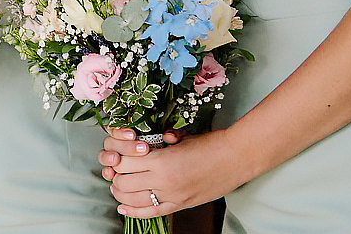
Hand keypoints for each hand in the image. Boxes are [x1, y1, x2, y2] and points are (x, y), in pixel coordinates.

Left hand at [101, 127, 237, 218]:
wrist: (235, 159)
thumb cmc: (209, 144)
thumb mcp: (178, 138)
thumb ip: (157, 141)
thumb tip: (141, 143)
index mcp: (161, 160)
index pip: (123, 163)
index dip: (116, 157)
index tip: (117, 153)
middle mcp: (163, 181)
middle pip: (123, 182)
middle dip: (115, 175)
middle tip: (115, 169)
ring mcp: (172, 196)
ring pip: (132, 200)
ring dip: (120, 192)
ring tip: (117, 185)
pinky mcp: (181, 206)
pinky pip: (151, 213)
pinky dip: (133, 211)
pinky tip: (123, 207)